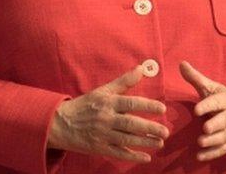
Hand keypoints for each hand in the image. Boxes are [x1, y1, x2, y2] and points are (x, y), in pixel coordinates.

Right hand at [48, 65, 168, 162]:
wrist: (60, 123)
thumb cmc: (84, 105)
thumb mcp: (102, 91)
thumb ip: (123, 81)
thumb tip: (141, 68)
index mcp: (107, 102)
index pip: (129, 103)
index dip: (146, 106)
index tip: (162, 108)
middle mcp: (105, 118)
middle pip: (130, 123)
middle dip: (149, 128)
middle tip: (165, 131)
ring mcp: (102, 134)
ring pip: (126, 139)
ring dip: (144, 142)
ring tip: (160, 143)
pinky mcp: (99, 147)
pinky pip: (118, 153)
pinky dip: (132, 156)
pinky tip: (146, 157)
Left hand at [180, 61, 225, 160]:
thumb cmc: (223, 98)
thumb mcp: (212, 87)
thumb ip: (196, 78)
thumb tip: (181, 63)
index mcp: (225, 100)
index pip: (217, 102)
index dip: (207, 105)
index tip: (196, 109)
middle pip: (224, 121)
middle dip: (216, 125)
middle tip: (205, 128)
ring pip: (225, 136)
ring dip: (213, 141)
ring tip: (201, 142)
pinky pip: (223, 149)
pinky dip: (213, 153)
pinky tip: (200, 156)